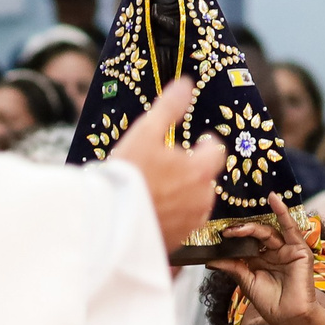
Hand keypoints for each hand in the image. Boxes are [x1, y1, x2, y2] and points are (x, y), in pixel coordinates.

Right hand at [109, 76, 225, 250]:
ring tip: (156, 189)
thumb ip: (169, 107)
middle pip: (205, 178)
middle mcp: (203, 199)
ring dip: (183, 194)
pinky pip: (182, 223)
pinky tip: (152, 208)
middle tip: (164, 167)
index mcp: (201, 171)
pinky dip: (173, 214)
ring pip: (195, 201)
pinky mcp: (178, 241)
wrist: (108, 219)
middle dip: (190, 171)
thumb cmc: (128, 173)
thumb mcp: (146, 132)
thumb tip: (186, 83)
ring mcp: (191, 222)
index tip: (195, 142)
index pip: (216, 151)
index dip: (205, 144)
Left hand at [210, 195, 323, 324]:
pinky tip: (273, 199)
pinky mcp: (299, 249)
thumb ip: (232, 266)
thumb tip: (209, 259)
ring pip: (268, 231)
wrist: (289, 318)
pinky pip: (291, 227)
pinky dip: (282, 212)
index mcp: (261, 260)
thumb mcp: (246, 281)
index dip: (233, 237)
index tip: (216, 235)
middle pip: (255, 235)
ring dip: (252, 227)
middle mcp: (274, 252)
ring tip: (235, 228)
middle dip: (239, 232)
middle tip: (224, 233)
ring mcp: (287, 249)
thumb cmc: (270, 303)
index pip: (245, 242)